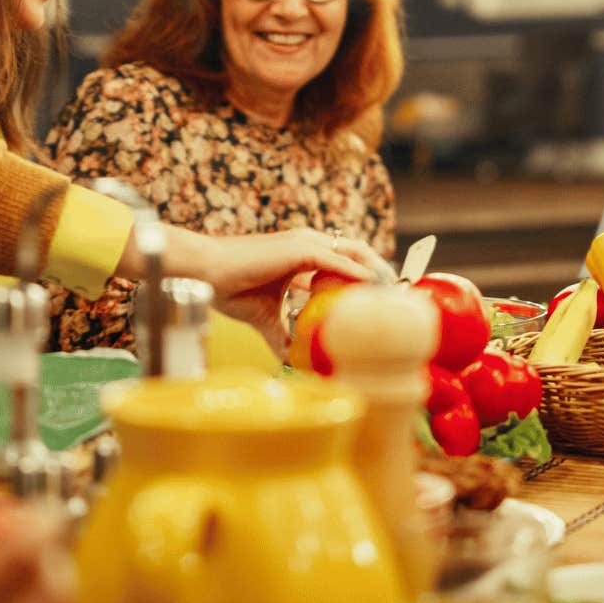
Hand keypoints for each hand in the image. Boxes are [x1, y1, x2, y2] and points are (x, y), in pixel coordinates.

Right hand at [162, 227, 388, 352]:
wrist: (205, 273)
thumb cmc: (230, 288)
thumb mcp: (265, 317)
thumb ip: (282, 334)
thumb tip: (293, 359)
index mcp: (302, 254)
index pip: (345, 259)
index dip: (366, 275)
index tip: (383, 297)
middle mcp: (308, 243)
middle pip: (357, 251)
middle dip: (380, 271)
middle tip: (398, 296)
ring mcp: (305, 243)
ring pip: (353, 252)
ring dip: (376, 271)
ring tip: (393, 293)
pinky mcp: (299, 249)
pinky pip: (337, 260)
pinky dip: (356, 273)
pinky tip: (371, 287)